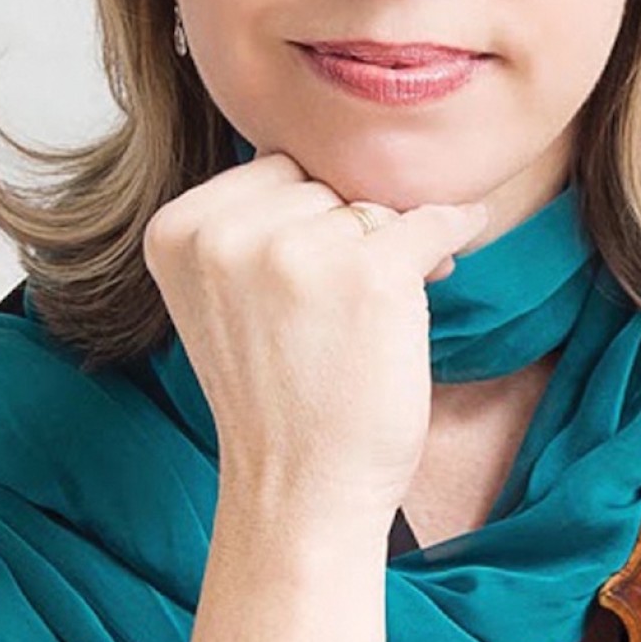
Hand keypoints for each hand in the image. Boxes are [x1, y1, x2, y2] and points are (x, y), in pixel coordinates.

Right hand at [142, 152, 488, 522]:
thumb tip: (348, 149)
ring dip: (394, 243)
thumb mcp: (226, 295)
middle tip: (355, 295)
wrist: (299, 492)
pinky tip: (462, 232)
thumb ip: (253, 222)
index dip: (308, 216)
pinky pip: (433, 221)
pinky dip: (454, 228)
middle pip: (321, 184)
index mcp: (178, 229)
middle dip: (350, 229)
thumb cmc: (275, 399)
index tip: (320, 267)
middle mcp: (229, 232)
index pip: (272, 172)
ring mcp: (298, 251)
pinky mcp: (372, 275)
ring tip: (381, 308)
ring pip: (372, 206)